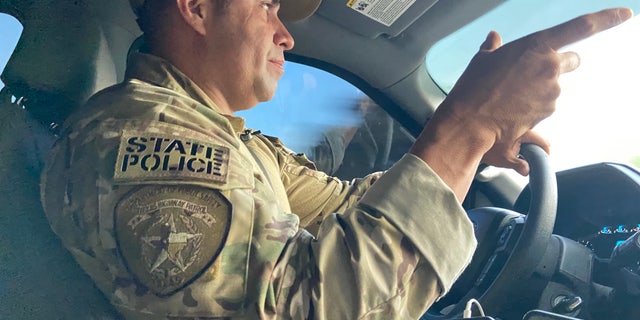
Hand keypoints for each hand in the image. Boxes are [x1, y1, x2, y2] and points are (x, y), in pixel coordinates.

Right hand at [440, 8, 632, 174]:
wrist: (469, 123)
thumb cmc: (472, 89)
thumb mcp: (481, 60)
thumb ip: (493, 47)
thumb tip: (493, 38)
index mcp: (536, 45)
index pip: (581, 27)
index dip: (607, 18)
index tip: (625, 14)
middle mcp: (550, 67)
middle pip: (571, 61)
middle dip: (556, 67)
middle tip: (531, 76)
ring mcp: (551, 92)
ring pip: (554, 88)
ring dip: (539, 91)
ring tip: (509, 99)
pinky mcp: (547, 113)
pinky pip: (545, 107)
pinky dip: (533, 109)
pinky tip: (511, 112)